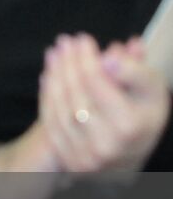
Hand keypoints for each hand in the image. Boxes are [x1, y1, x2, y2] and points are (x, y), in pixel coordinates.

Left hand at [39, 34, 169, 174]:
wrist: (130, 153)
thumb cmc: (142, 111)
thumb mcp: (150, 89)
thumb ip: (135, 70)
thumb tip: (115, 51)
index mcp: (132, 125)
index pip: (99, 85)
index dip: (87, 59)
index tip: (83, 38)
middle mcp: (110, 144)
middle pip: (78, 95)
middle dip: (69, 63)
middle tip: (64, 40)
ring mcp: (88, 155)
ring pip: (61, 108)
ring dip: (54, 76)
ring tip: (54, 52)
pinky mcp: (71, 160)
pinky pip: (52, 122)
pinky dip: (48, 95)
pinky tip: (49, 74)